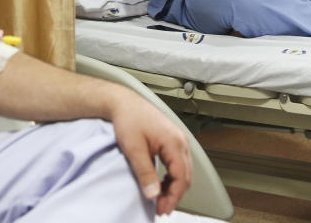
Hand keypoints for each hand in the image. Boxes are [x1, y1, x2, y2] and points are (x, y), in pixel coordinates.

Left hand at [110, 93, 191, 215]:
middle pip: (186, 175)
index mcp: (174, 142)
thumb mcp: (134, 149)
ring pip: (184, 171)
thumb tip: (153, 194)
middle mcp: (180, 140)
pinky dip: (173, 177)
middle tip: (161, 209)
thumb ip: (145, 172)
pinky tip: (162, 185)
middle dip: (175, 195)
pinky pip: (179, 163)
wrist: (124, 102)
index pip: (181, 177)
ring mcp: (178, 140)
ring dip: (174, 187)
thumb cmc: (129, 119)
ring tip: (161, 200)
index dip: (173, 196)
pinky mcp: (173, 140)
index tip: (162, 208)